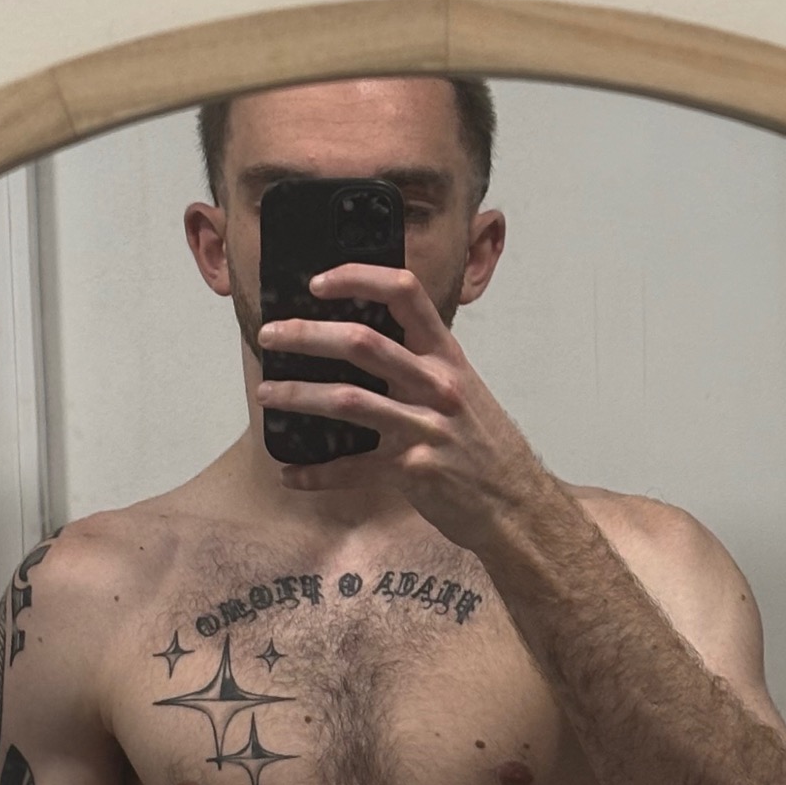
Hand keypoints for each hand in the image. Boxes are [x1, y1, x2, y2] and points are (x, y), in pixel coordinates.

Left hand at [255, 264, 553, 555]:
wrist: (519, 506)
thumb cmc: (486, 448)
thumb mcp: (463, 392)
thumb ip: (422, 367)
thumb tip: (365, 347)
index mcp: (447, 357)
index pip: (404, 294)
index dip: (358, 278)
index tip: (318, 282)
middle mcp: (437, 385)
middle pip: (362, 343)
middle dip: (307, 335)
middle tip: (270, 335)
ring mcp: (425, 428)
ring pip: (347, 401)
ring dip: (297, 395)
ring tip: (266, 394)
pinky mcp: (413, 470)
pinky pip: (353, 469)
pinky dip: (316, 473)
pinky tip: (292, 475)